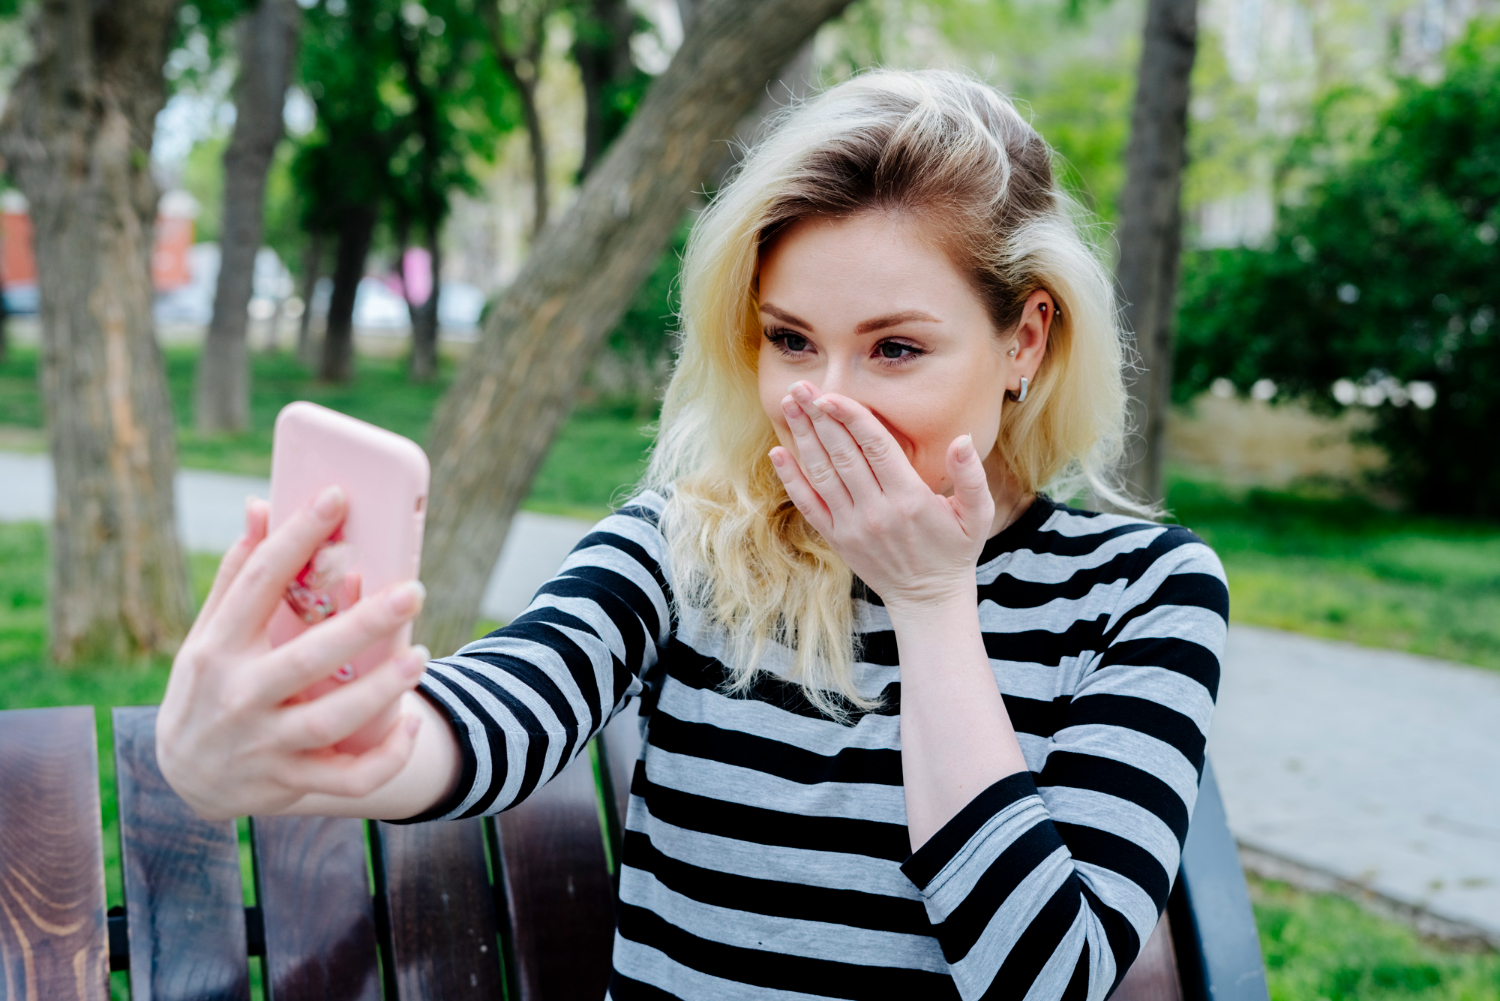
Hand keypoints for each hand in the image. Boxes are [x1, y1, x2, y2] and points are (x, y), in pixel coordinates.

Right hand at [157, 486, 429, 820]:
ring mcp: (263, 744)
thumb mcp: (210, 633)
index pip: (259, 582)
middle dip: (363, 625)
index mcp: (219, 646)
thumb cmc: (210, 684)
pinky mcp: (288, 783)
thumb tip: (260, 505)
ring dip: (379, 691)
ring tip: (420, 657)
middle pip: (306, 657)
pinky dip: (385, 759)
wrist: (184, 777)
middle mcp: (239, 695)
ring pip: (330, 721)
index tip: (336, 496)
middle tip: (413, 591)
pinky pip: (347, 780)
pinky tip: (411, 725)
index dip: (297, 536)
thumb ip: (239, 575)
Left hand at [769, 381, 995, 611]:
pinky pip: (808, 504)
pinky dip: (791, 478)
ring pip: (821, 473)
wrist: (927, 598)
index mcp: (910, 498)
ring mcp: (851, 526)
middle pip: (842, 454)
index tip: (831, 395)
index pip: (875, 447)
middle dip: (819, 417)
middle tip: (802, 386)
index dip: (851, 418)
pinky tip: (777, 453)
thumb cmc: (955, 550)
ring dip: (802, 437)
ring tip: (789, 405)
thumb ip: (971, 476)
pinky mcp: (836, 538)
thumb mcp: (978, 514)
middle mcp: (876, 510)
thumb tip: (962, 439)